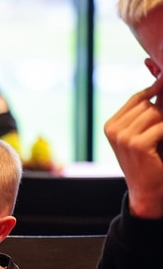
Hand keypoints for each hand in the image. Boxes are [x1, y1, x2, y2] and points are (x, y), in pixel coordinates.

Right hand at [104, 74, 162, 218]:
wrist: (148, 192)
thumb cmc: (151, 162)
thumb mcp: (146, 133)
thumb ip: (150, 109)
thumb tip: (160, 76)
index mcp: (111, 125)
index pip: (138, 97)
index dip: (156, 91)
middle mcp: (113, 129)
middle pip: (148, 103)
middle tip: (161, 131)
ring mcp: (122, 137)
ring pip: (155, 112)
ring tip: (162, 136)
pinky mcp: (136, 144)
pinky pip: (161, 126)